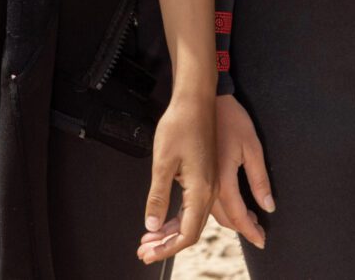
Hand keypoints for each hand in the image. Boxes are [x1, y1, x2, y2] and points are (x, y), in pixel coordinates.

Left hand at [140, 84, 214, 262]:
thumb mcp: (163, 162)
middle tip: (144, 252)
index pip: (187, 233)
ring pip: (192, 220)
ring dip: (171, 233)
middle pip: (191, 230)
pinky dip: (177, 218)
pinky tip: (162, 221)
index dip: (167, 248)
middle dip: (167, 245)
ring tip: (149, 240)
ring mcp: (209, 183)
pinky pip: (193, 206)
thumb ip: (157, 196)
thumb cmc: (180, 124)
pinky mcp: (206, 176)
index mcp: (201, 190)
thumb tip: (152, 226)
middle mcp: (209, 190)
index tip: (148, 254)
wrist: (196, 99)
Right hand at [210, 91, 276, 248]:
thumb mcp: (252, 147)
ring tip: (250, 220)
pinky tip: (233, 204)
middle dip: (242, 228)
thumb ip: (259, 179)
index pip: (237, 216)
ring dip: (232, 219)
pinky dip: (221, 208)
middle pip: (224, 218)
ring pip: (213, 211)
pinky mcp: (191, 173)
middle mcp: (206, 185)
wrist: (204, 101)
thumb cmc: (230, 119)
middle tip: (258, 232)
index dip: (250, 231)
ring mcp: (197, 179)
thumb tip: (268, 206)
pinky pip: (206, 199)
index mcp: (221, 180)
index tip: (262, 241)